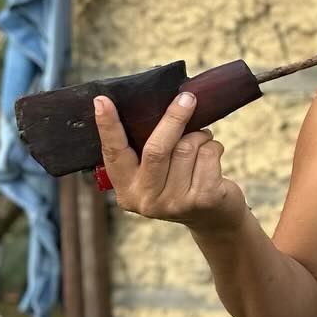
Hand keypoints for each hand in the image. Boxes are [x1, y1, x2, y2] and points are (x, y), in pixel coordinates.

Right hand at [93, 92, 246, 234]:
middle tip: (187, 98)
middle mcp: (146, 199)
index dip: (107, 126)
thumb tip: (152, 106)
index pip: (113, 153)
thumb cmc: (182, 182)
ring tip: (202, 142)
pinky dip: (214, 146)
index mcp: (126, 189)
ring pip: (188, 147)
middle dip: (173, 118)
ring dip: (200, 137)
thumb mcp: (156, 173)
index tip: (101, 100)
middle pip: (156, 149)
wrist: (213, 218)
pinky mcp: (203, 199)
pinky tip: (213, 156)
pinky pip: (209, 155)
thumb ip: (147, 150)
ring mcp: (174, 202)